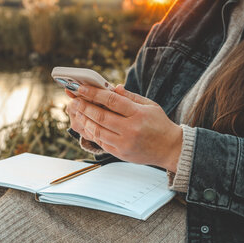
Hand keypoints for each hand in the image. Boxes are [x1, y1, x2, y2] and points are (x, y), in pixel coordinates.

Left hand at [66, 84, 182, 171]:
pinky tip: (86, 125)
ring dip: (84, 120)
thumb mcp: (149, 105)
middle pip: (101, 116)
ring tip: (77, 112)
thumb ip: (130, 96)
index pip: (112, 100)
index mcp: (138, 114)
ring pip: (97, 131)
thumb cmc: (159, 124)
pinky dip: (91, 133)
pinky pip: (101, 142)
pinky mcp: (120, 154)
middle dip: (84, 106)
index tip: (80, 88)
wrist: (170, 149)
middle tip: (73, 99)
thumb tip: (112, 87)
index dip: (93, 93)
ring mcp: (124, 143)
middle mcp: (130, 129)